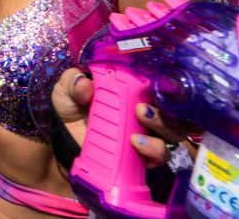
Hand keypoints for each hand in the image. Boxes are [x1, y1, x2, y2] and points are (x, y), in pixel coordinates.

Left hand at [51, 68, 194, 170]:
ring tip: (136, 133)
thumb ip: (73, 82)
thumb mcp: (67, 89)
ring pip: (173, 131)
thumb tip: (85, 84)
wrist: (64, 139)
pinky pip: (161, 156)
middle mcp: (147, 109)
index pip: (160, 83)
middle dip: (164, 109)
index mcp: (134, 89)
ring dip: (162, 128)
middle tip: (141, 110)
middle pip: (174, 108)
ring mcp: (148, 133)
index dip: (167, 82)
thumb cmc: (72, 107)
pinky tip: (136, 145)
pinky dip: (154, 151)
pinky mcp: (144, 156)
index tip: (158, 82)